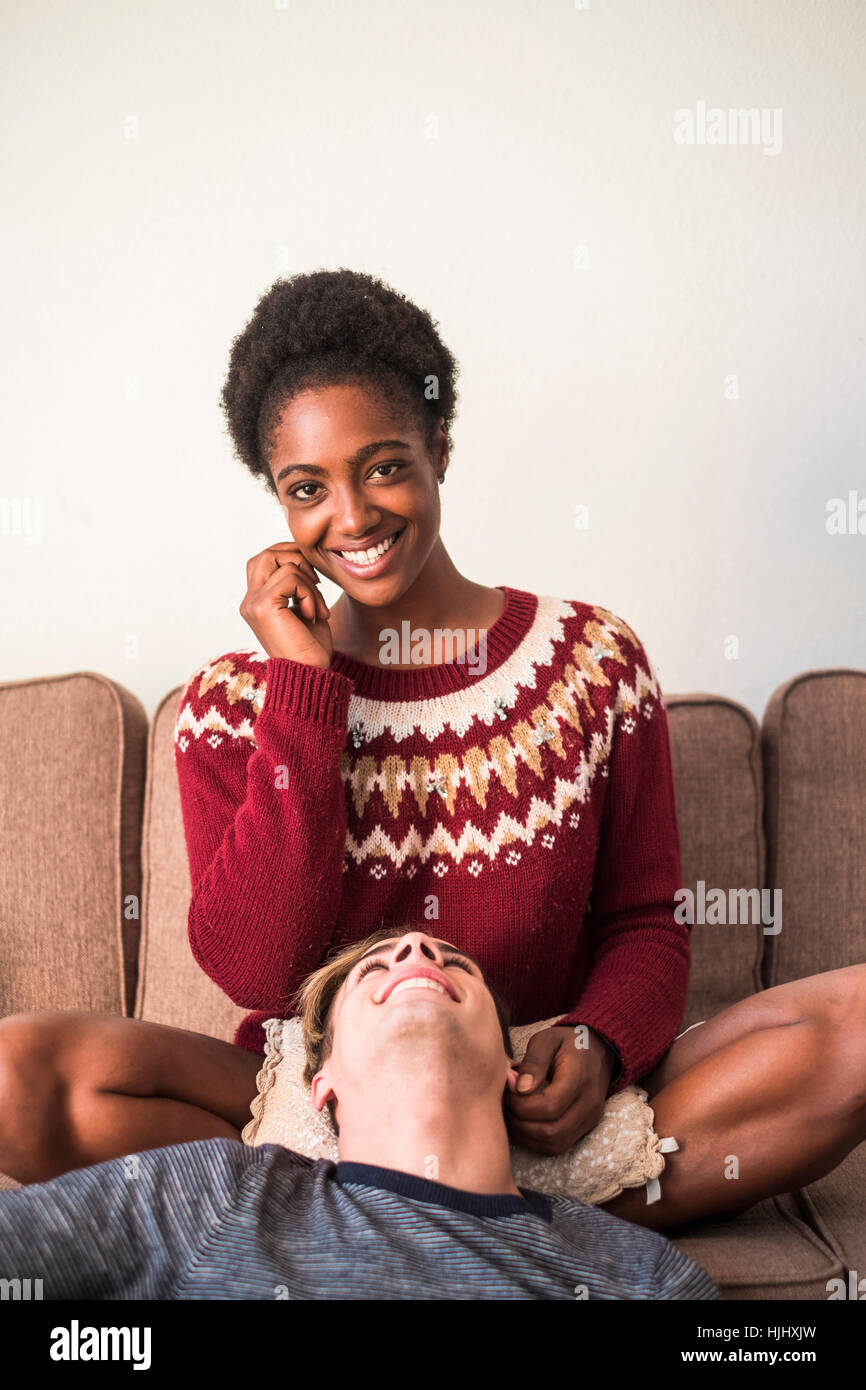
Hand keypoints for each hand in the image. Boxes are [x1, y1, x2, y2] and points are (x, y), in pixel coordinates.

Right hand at [240, 542, 333, 667]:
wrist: (309, 674)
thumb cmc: (310, 647)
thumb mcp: (304, 608)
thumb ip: (298, 584)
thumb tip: (302, 559)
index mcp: (256, 602)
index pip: (264, 561)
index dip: (289, 557)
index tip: (313, 575)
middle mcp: (249, 601)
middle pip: (265, 554)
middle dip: (295, 558)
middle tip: (316, 582)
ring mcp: (253, 603)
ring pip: (280, 562)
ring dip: (308, 582)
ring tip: (316, 608)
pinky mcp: (263, 606)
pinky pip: (290, 577)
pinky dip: (308, 592)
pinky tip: (312, 615)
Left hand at [504, 1025, 617, 1155]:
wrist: (598, 1051)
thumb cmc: (567, 1043)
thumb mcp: (547, 1040)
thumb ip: (533, 1062)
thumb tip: (519, 1089)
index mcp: (580, 1077)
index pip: (549, 1106)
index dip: (521, 1105)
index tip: (508, 1091)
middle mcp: (589, 1103)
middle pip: (550, 1131)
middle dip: (520, 1122)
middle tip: (507, 1103)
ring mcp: (589, 1119)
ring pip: (553, 1143)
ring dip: (526, 1134)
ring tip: (513, 1113)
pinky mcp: (585, 1128)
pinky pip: (557, 1146)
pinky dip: (535, 1140)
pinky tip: (524, 1122)